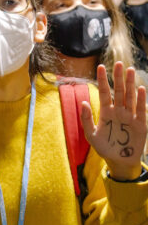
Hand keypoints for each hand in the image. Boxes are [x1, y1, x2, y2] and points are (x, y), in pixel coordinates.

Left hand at [81, 62, 147, 180]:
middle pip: (119, 91)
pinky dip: (141, 99)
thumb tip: (83, 102)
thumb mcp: (91, 135)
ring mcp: (130, 116)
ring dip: (130, 84)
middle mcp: (119, 111)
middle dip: (119, 77)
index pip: (104, 92)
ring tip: (131, 70)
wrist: (119, 161)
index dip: (103, 79)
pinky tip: (140, 88)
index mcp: (106, 111)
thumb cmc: (104, 148)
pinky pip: (141, 109)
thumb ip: (86, 119)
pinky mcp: (140, 124)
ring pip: (130, 97)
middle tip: (119, 64)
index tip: (100, 66)